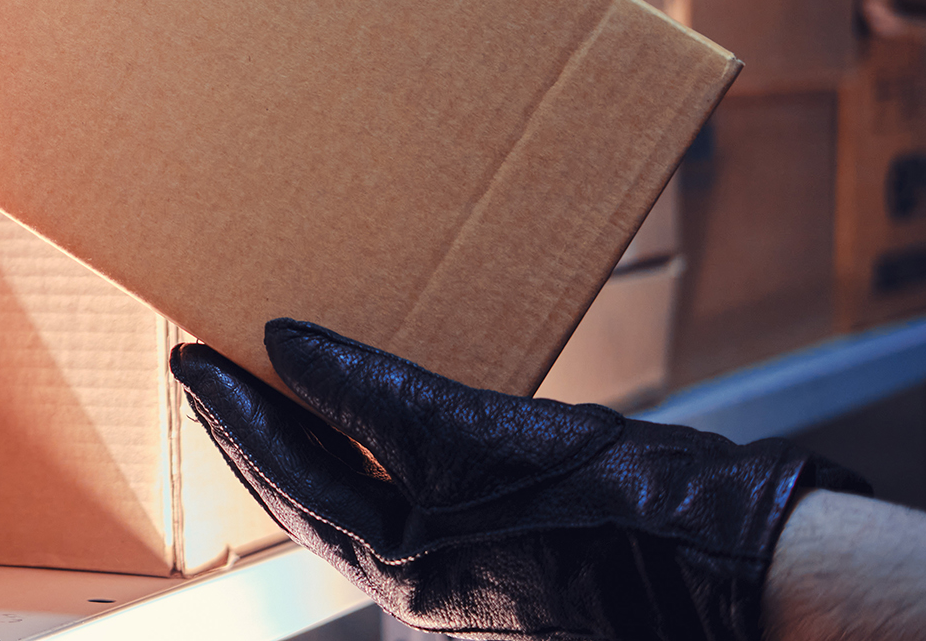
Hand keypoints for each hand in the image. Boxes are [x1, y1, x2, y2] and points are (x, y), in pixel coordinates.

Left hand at [172, 319, 869, 640]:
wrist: (736, 570)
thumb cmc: (619, 509)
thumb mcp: (481, 436)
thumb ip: (377, 393)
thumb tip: (284, 344)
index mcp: (401, 566)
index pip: (288, 476)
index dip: (234, 413)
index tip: (190, 358)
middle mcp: (417, 581)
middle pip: (305, 496)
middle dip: (252, 430)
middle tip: (206, 368)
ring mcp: (458, 570)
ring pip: (349, 499)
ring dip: (304, 439)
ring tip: (269, 381)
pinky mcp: (499, 549)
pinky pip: (402, 493)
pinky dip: (367, 447)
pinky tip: (370, 411)